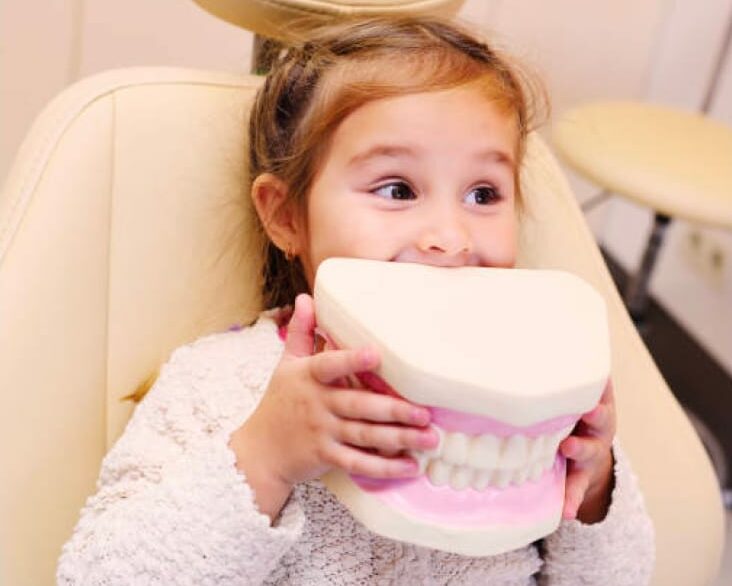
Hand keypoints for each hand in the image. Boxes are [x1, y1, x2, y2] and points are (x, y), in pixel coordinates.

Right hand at [229, 293, 437, 519]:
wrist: (259, 451)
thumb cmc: (279, 402)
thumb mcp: (286, 364)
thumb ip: (302, 332)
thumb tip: (306, 297)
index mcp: (308, 376)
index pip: (330, 366)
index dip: (352, 360)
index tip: (377, 354)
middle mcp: (317, 404)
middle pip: (359, 406)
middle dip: (394, 410)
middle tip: (426, 413)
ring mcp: (322, 432)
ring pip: (365, 436)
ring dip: (399, 438)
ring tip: (430, 438)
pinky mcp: (326, 457)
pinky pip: (358, 463)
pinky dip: (385, 467)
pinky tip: (410, 466)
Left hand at [559, 378, 615, 523]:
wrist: (584, 456)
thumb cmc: (567, 414)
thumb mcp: (566, 393)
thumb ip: (549, 371)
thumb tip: (519, 326)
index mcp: (592, 402)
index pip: (597, 387)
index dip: (595, 380)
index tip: (591, 371)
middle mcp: (596, 425)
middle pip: (601, 416)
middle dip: (596, 412)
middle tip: (588, 409)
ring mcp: (590, 451)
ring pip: (589, 451)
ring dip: (580, 449)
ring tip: (568, 448)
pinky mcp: (580, 476)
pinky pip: (576, 488)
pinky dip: (570, 498)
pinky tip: (564, 510)